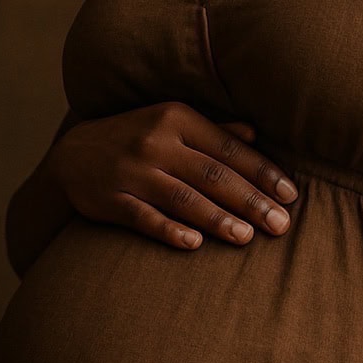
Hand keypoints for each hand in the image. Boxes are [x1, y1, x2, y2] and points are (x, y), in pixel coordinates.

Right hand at [47, 101, 298, 250]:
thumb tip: (255, 134)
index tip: (290, 195)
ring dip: (218, 219)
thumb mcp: (170, 123)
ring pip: (183, 198)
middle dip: (251, 201)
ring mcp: (133, 173)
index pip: (230, 149)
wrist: (71, 158)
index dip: (263, 173)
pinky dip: (169, 230)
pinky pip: (144, 218)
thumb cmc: (135, 140)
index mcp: (177, 119)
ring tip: (249, 237)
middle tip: (281, 225)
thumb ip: (213, 131)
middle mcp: (156, 143)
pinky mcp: (112, 200)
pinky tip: (194, 244)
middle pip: (213, 175)